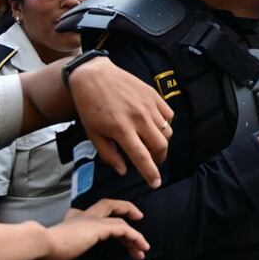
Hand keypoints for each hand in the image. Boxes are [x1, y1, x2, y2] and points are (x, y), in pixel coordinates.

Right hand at [24, 199, 148, 259]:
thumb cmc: (40, 259)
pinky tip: (141, 245)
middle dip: (125, 212)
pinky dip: (135, 236)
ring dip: (134, 233)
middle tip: (137, 227)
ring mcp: (91, 220)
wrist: (36, 249)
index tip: (116, 238)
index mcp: (70, 225)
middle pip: (108, 206)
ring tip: (143, 246)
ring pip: (119, 218)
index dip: (106, 224)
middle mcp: (81, 218)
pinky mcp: (98, 226)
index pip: (90, 217)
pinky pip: (124, 228)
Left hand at [69, 57, 173, 188]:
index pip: (141, 157)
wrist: (94, 76)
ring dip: (162, 142)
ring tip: (152, 143)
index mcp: (121, 129)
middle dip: (160, 158)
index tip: (156, 183)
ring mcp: (148, 105)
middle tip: (153, 161)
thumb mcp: (93, 133)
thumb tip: (124, 170)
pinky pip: (168, 115)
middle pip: (160, 146)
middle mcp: (138, 118)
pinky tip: (155, 125)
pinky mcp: (154, 95)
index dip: (150, 173)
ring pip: (167, 131)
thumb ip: (109, 154)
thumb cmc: (90, 106)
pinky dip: (165, 124)